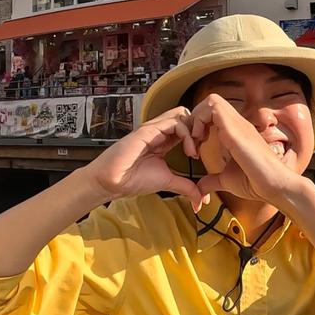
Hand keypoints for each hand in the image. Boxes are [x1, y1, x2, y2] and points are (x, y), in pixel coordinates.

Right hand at [85, 107, 205, 210]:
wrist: (113, 182)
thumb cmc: (134, 179)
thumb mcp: (168, 182)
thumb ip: (186, 187)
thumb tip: (201, 200)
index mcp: (164, 140)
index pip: (186, 127)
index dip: (198, 136)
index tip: (201, 155)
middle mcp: (159, 131)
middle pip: (186, 115)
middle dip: (198, 129)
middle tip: (201, 149)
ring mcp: (154, 128)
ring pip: (182, 114)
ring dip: (193, 131)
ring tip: (193, 152)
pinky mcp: (148, 130)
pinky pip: (174, 122)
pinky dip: (187, 134)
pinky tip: (188, 150)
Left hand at [190, 94, 301, 204]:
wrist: (274, 184)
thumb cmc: (255, 182)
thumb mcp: (226, 180)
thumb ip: (211, 181)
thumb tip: (199, 189)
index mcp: (236, 133)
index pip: (213, 113)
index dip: (199, 126)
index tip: (195, 147)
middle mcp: (237, 124)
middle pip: (212, 101)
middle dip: (196, 118)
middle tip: (192, 140)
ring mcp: (237, 123)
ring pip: (212, 100)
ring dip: (197, 117)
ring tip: (195, 139)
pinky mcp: (235, 128)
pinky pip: (213, 108)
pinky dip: (200, 120)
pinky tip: (200, 140)